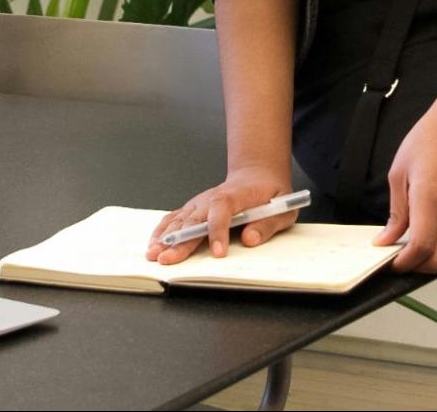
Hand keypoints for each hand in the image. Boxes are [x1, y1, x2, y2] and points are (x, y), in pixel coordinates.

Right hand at [144, 165, 298, 264]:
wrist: (257, 176)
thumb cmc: (270, 194)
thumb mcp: (282, 208)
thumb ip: (267, 224)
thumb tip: (250, 239)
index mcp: (236, 195)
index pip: (222, 210)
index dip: (218, 231)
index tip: (218, 253)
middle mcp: (212, 197)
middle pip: (194, 219)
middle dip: (180, 241)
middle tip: (168, 259)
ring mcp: (200, 202)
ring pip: (180, 219)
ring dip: (166, 237)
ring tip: (154, 254)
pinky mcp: (193, 208)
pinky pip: (174, 217)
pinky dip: (162, 230)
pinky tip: (154, 243)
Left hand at [373, 102, 436, 273]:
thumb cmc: (429, 140)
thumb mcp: (399, 172)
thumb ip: (396, 212)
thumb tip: (386, 240)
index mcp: (430, 198)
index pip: (421, 247)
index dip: (404, 262)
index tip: (390, 261)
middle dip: (417, 268)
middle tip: (400, 259)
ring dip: (434, 264)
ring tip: (416, 253)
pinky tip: (432, 242)